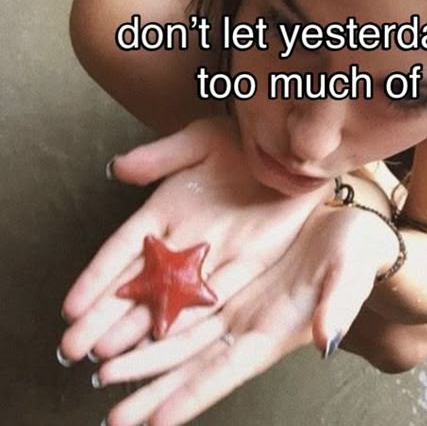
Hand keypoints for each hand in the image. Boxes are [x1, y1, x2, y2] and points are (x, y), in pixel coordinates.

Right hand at [59, 116, 330, 363]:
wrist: (286, 151)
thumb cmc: (240, 142)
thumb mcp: (197, 141)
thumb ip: (159, 157)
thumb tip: (117, 168)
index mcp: (165, 211)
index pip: (123, 249)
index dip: (97, 278)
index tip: (70, 308)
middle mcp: (183, 240)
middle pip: (138, 284)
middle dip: (106, 316)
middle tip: (74, 349)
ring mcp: (212, 255)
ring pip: (170, 297)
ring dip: (141, 326)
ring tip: (108, 355)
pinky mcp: (246, 262)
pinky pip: (213, 294)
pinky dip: (189, 317)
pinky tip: (165, 341)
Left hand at [93, 201, 396, 425]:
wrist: (354, 230)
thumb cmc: (357, 254)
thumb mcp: (351, 275)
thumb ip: (339, 306)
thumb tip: (327, 341)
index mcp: (276, 331)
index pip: (225, 371)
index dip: (190, 396)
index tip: (154, 422)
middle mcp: (250, 325)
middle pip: (194, 364)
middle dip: (153, 388)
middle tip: (112, 413)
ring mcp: (239, 305)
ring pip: (184, 339)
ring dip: (146, 358)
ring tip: (106, 375)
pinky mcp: (233, 282)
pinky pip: (190, 306)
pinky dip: (160, 322)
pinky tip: (135, 329)